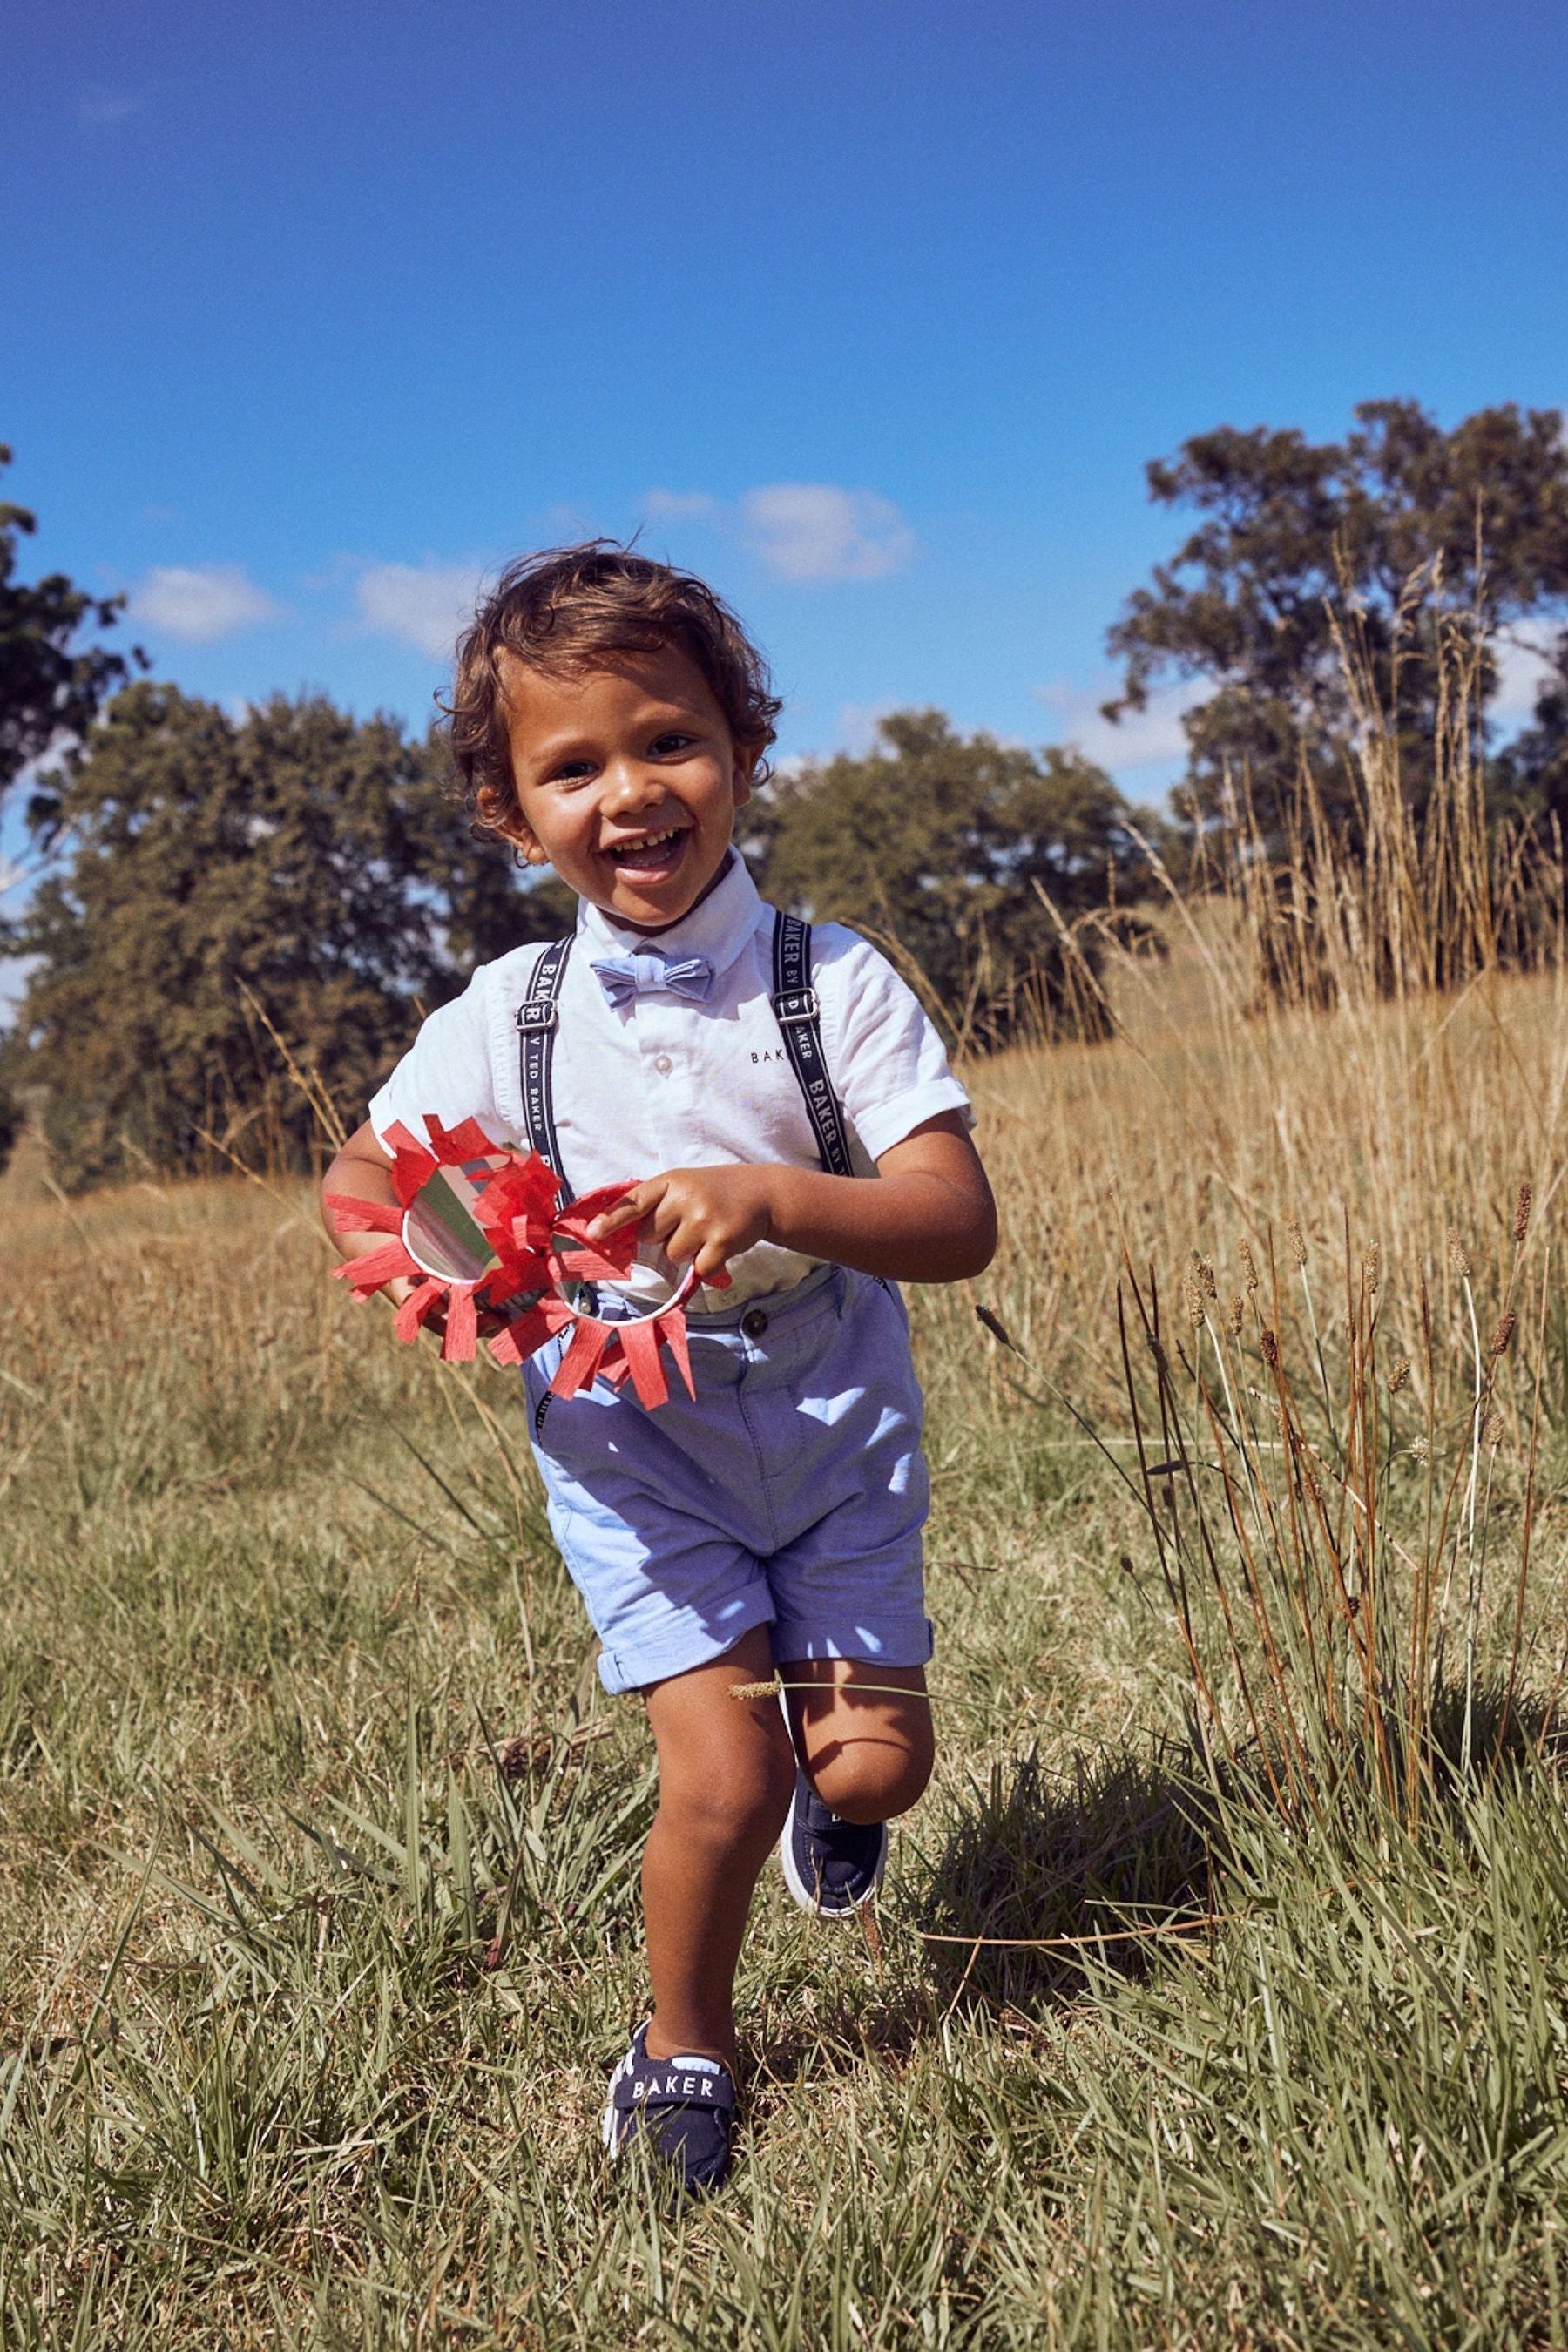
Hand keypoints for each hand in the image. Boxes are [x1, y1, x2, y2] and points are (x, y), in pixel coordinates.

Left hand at [588, 1164, 778, 1283]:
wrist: (762, 1193)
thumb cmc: (714, 1191)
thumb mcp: (684, 1184)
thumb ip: (654, 1202)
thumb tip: (617, 1233)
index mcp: (672, 1180)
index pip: (635, 1202)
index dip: (611, 1220)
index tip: (593, 1233)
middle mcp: (686, 1197)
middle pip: (650, 1236)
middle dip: (663, 1235)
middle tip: (687, 1221)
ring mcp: (705, 1218)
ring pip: (672, 1254)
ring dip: (686, 1250)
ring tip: (705, 1232)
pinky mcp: (723, 1241)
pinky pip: (698, 1268)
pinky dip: (707, 1264)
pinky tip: (719, 1245)